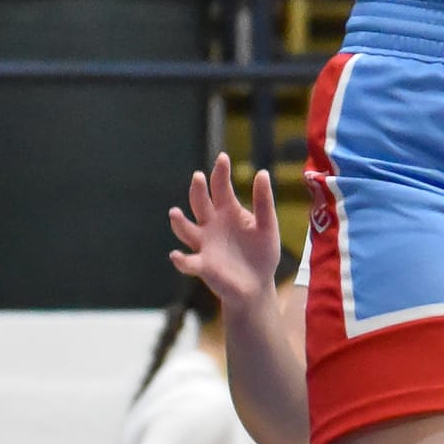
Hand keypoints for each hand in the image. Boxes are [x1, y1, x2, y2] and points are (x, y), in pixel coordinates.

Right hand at [169, 153, 281, 307]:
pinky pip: (188, 262)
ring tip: (175, 213)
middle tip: (199, 177)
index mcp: (228, 211)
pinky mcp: (203, 265)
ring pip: (186, 229)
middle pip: (200, 203)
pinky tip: (176, 255)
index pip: (221, 187)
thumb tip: (262, 172)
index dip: (220, 173)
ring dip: (179, 222)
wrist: (258, 284)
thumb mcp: (267, 226)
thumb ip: (264, 202)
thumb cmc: (261, 252)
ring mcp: (204, 243)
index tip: (223, 158)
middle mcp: (212, 224)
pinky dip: (181, 259)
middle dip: (198, 190)